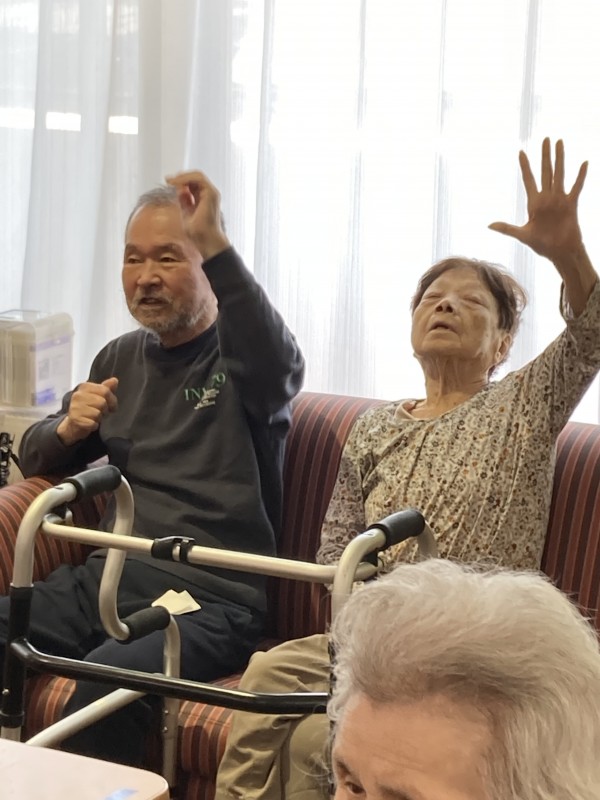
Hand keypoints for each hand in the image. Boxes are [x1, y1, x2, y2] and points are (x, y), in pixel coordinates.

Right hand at [57, 377, 117, 445]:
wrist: (73, 424)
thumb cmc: (88, 408)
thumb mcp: (98, 396)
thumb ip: (106, 388)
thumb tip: (114, 380)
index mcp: (85, 387)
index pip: (105, 391)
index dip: (112, 400)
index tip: (111, 405)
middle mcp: (78, 395)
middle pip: (103, 402)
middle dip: (105, 410)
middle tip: (100, 412)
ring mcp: (75, 407)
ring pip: (98, 413)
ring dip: (99, 418)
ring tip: (93, 417)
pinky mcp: (75, 419)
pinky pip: (93, 423)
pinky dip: (94, 425)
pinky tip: (89, 423)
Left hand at [165, 171, 229, 259]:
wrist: (206, 241)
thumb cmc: (198, 232)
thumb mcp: (186, 212)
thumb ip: (184, 200)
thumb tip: (178, 188)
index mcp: (204, 199)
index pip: (193, 183)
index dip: (181, 180)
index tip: (168, 182)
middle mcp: (209, 194)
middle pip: (195, 177)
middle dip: (181, 176)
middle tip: (167, 179)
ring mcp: (211, 193)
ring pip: (197, 175)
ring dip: (182, 176)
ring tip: (171, 181)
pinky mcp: (211, 194)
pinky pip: (198, 178)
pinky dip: (186, 178)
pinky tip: (176, 183)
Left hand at [489, 138, 586, 264]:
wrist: (560, 252)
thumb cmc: (542, 245)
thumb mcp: (522, 235)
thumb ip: (507, 228)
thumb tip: (489, 225)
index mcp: (534, 203)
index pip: (528, 179)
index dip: (525, 166)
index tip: (521, 152)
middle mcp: (547, 198)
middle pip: (545, 171)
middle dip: (544, 155)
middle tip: (545, 138)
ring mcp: (559, 199)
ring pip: (559, 174)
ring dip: (559, 158)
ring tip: (560, 142)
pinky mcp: (571, 204)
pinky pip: (576, 187)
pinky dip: (580, 176)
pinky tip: (583, 163)